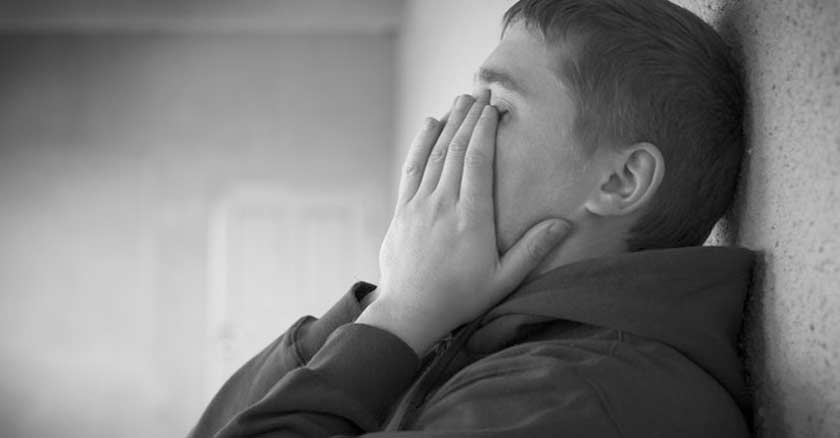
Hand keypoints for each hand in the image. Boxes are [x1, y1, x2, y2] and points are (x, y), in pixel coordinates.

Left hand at [357, 91, 571, 355]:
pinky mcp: (402, 211)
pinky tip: (429, 125)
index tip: (494, 108)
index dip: (485, 130)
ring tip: (461, 100)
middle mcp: (443, 205)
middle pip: (456, 150)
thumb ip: (532, 250)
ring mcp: (418, 205)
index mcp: (470, 218)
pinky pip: (411, 168)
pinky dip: (421, 144)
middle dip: (469, 117)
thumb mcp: (502, 280)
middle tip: (481, 92)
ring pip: (434, 154)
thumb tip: (565, 223)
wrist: (409, 312)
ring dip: (448, 124)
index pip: (477, 161)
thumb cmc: (459, 299)